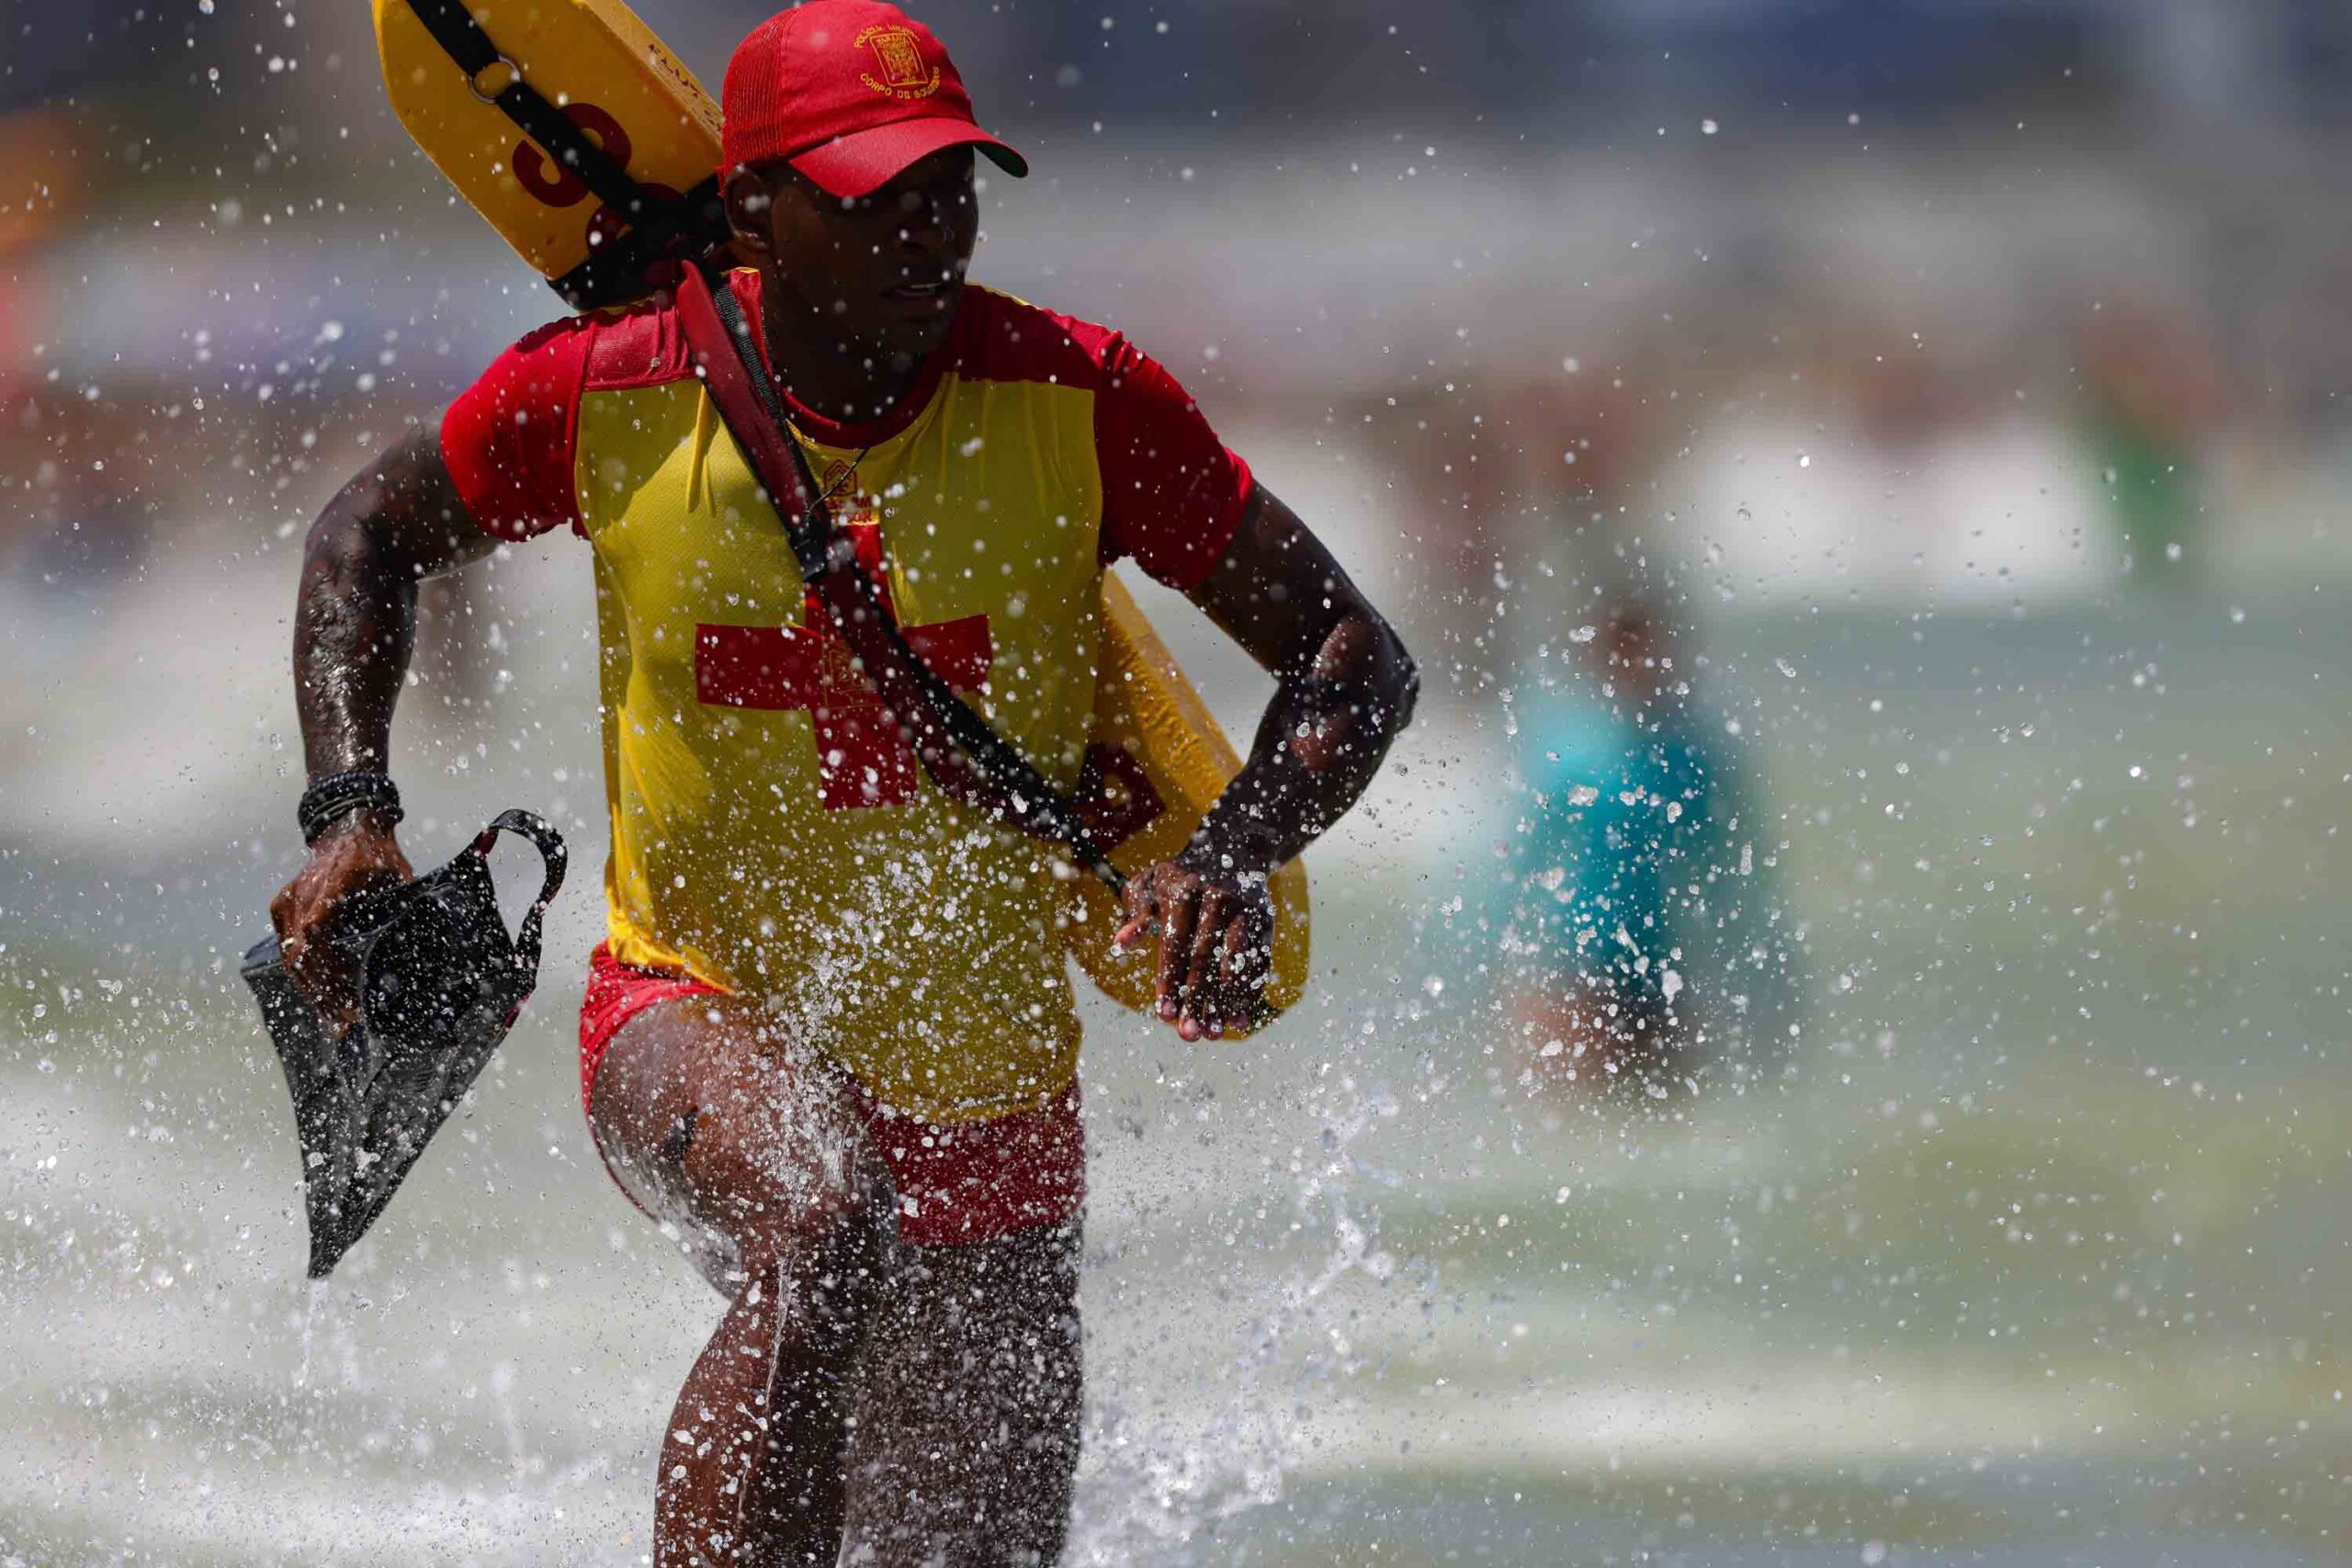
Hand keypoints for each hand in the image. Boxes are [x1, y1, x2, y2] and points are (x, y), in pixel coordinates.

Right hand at [268, 811, 412, 1024]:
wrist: (348, 829)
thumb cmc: (377, 856)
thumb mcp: (398, 877)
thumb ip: (403, 909)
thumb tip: (422, 947)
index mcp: (335, 881)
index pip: (318, 929)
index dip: (328, 968)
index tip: (348, 996)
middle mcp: (305, 892)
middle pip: (304, 953)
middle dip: (325, 992)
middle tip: (348, 1020)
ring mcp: (289, 901)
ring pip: (292, 957)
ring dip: (313, 991)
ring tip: (334, 1019)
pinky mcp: (281, 908)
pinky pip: (287, 950)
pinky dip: (303, 976)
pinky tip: (320, 999)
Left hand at [1112, 849, 1273, 1040]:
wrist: (1232, 846)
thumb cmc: (1179, 877)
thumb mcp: (1151, 884)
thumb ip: (1136, 913)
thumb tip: (1122, 942)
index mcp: (1184, 892)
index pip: (1175, 943)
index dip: (1169, 980)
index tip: (1163, 1014)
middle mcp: (1217, 900)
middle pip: (1205, 958)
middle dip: (1197, 999)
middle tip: (1189, 1034)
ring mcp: (1244, 911)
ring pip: (1236, 962)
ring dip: (1225, 1001)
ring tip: (1214, 1033)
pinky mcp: (1264, 922)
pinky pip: (1258, 961)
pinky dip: (1249, 993)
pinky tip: (1239, 1019)